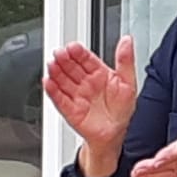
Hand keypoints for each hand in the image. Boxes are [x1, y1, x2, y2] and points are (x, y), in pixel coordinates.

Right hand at [44, 37, 137, 176]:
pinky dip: (52, 91)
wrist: (115, 135)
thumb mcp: (128, 83)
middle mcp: (86, 83)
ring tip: (52, 65)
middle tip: (59, 53)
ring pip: (63, 81)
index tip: (73, 47)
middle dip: (64, 60)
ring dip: (56, 72)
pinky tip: (48, 82)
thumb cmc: (121, 110)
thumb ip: (125, 61)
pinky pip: (59, 98)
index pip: (86, 59)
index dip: (78, 53)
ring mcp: (76, 95)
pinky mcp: (69, 109)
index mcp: (99, 74)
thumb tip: (126, 41)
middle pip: (71, 68)